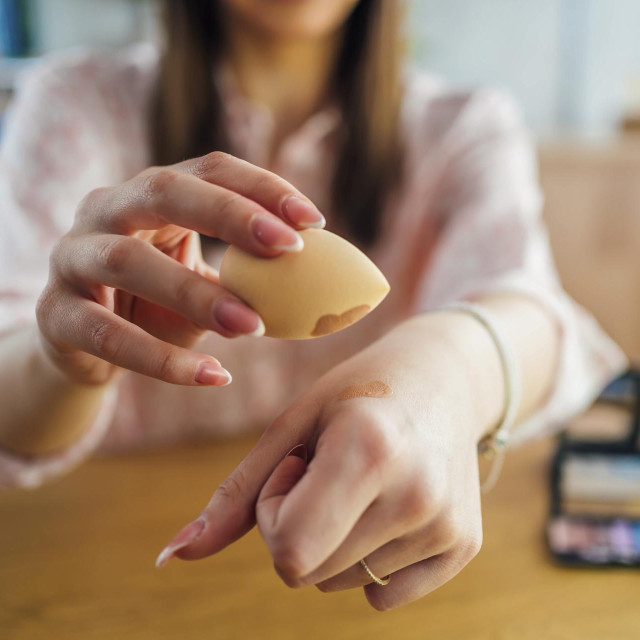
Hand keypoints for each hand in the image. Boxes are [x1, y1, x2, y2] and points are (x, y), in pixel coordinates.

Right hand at [36, 152, 324, 385]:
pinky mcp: (57, 314)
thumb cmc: (158, 303)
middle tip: (288, 248)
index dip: (262, 187)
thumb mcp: (203, 280)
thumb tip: (323, 284)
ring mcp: (73, 258)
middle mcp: (106, 210)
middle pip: (163, 192)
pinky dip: (163, 360)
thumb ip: (248, 275)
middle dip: (229, 214)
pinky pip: (108, 335)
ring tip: (253, 327)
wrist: (89, 343)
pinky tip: (214, 376)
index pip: (209, 169)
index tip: (313, 221)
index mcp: (151, 194)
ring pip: (127, 262)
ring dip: (196, 294)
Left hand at [157, 316, 486, 610]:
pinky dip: (370, 558)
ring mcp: (445, 524)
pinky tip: (391, 504)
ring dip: (334, 540)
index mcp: (368, 451)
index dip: (274, 514)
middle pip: (310, 572)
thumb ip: (235, 496)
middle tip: (329, 470)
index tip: (295, 466)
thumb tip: (169, 557)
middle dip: (299, 526)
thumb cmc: (356, 391)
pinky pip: (384, 594)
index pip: (289, 550)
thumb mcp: (293, 425)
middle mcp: (415, 494)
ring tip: (364, 481)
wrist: (444, 379)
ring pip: (342, 582)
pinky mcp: (465, 546)